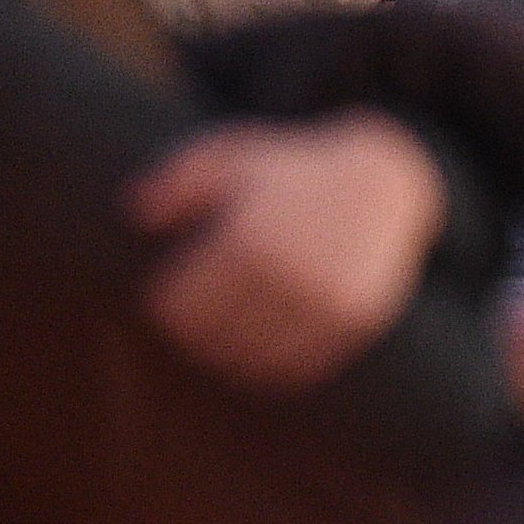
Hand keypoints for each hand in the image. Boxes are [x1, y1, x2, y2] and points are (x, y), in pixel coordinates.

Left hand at [125, 113, 448, 394]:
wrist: (386, 179)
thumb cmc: (293, 170)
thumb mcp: (233, 157)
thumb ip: (178, 180)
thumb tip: (136, 213)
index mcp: (248, 236)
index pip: (177, 307)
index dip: (165, 303)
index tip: (170, 294)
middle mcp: (288, 272)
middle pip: (210, 338)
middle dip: (196, 331)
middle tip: (199, 319)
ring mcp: (325, 300)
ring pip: (251, 359)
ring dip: (232, 353)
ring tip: (227, 336)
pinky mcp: (355, 319)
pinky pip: (297, 366)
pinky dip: (275, 363)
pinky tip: (265, 343)